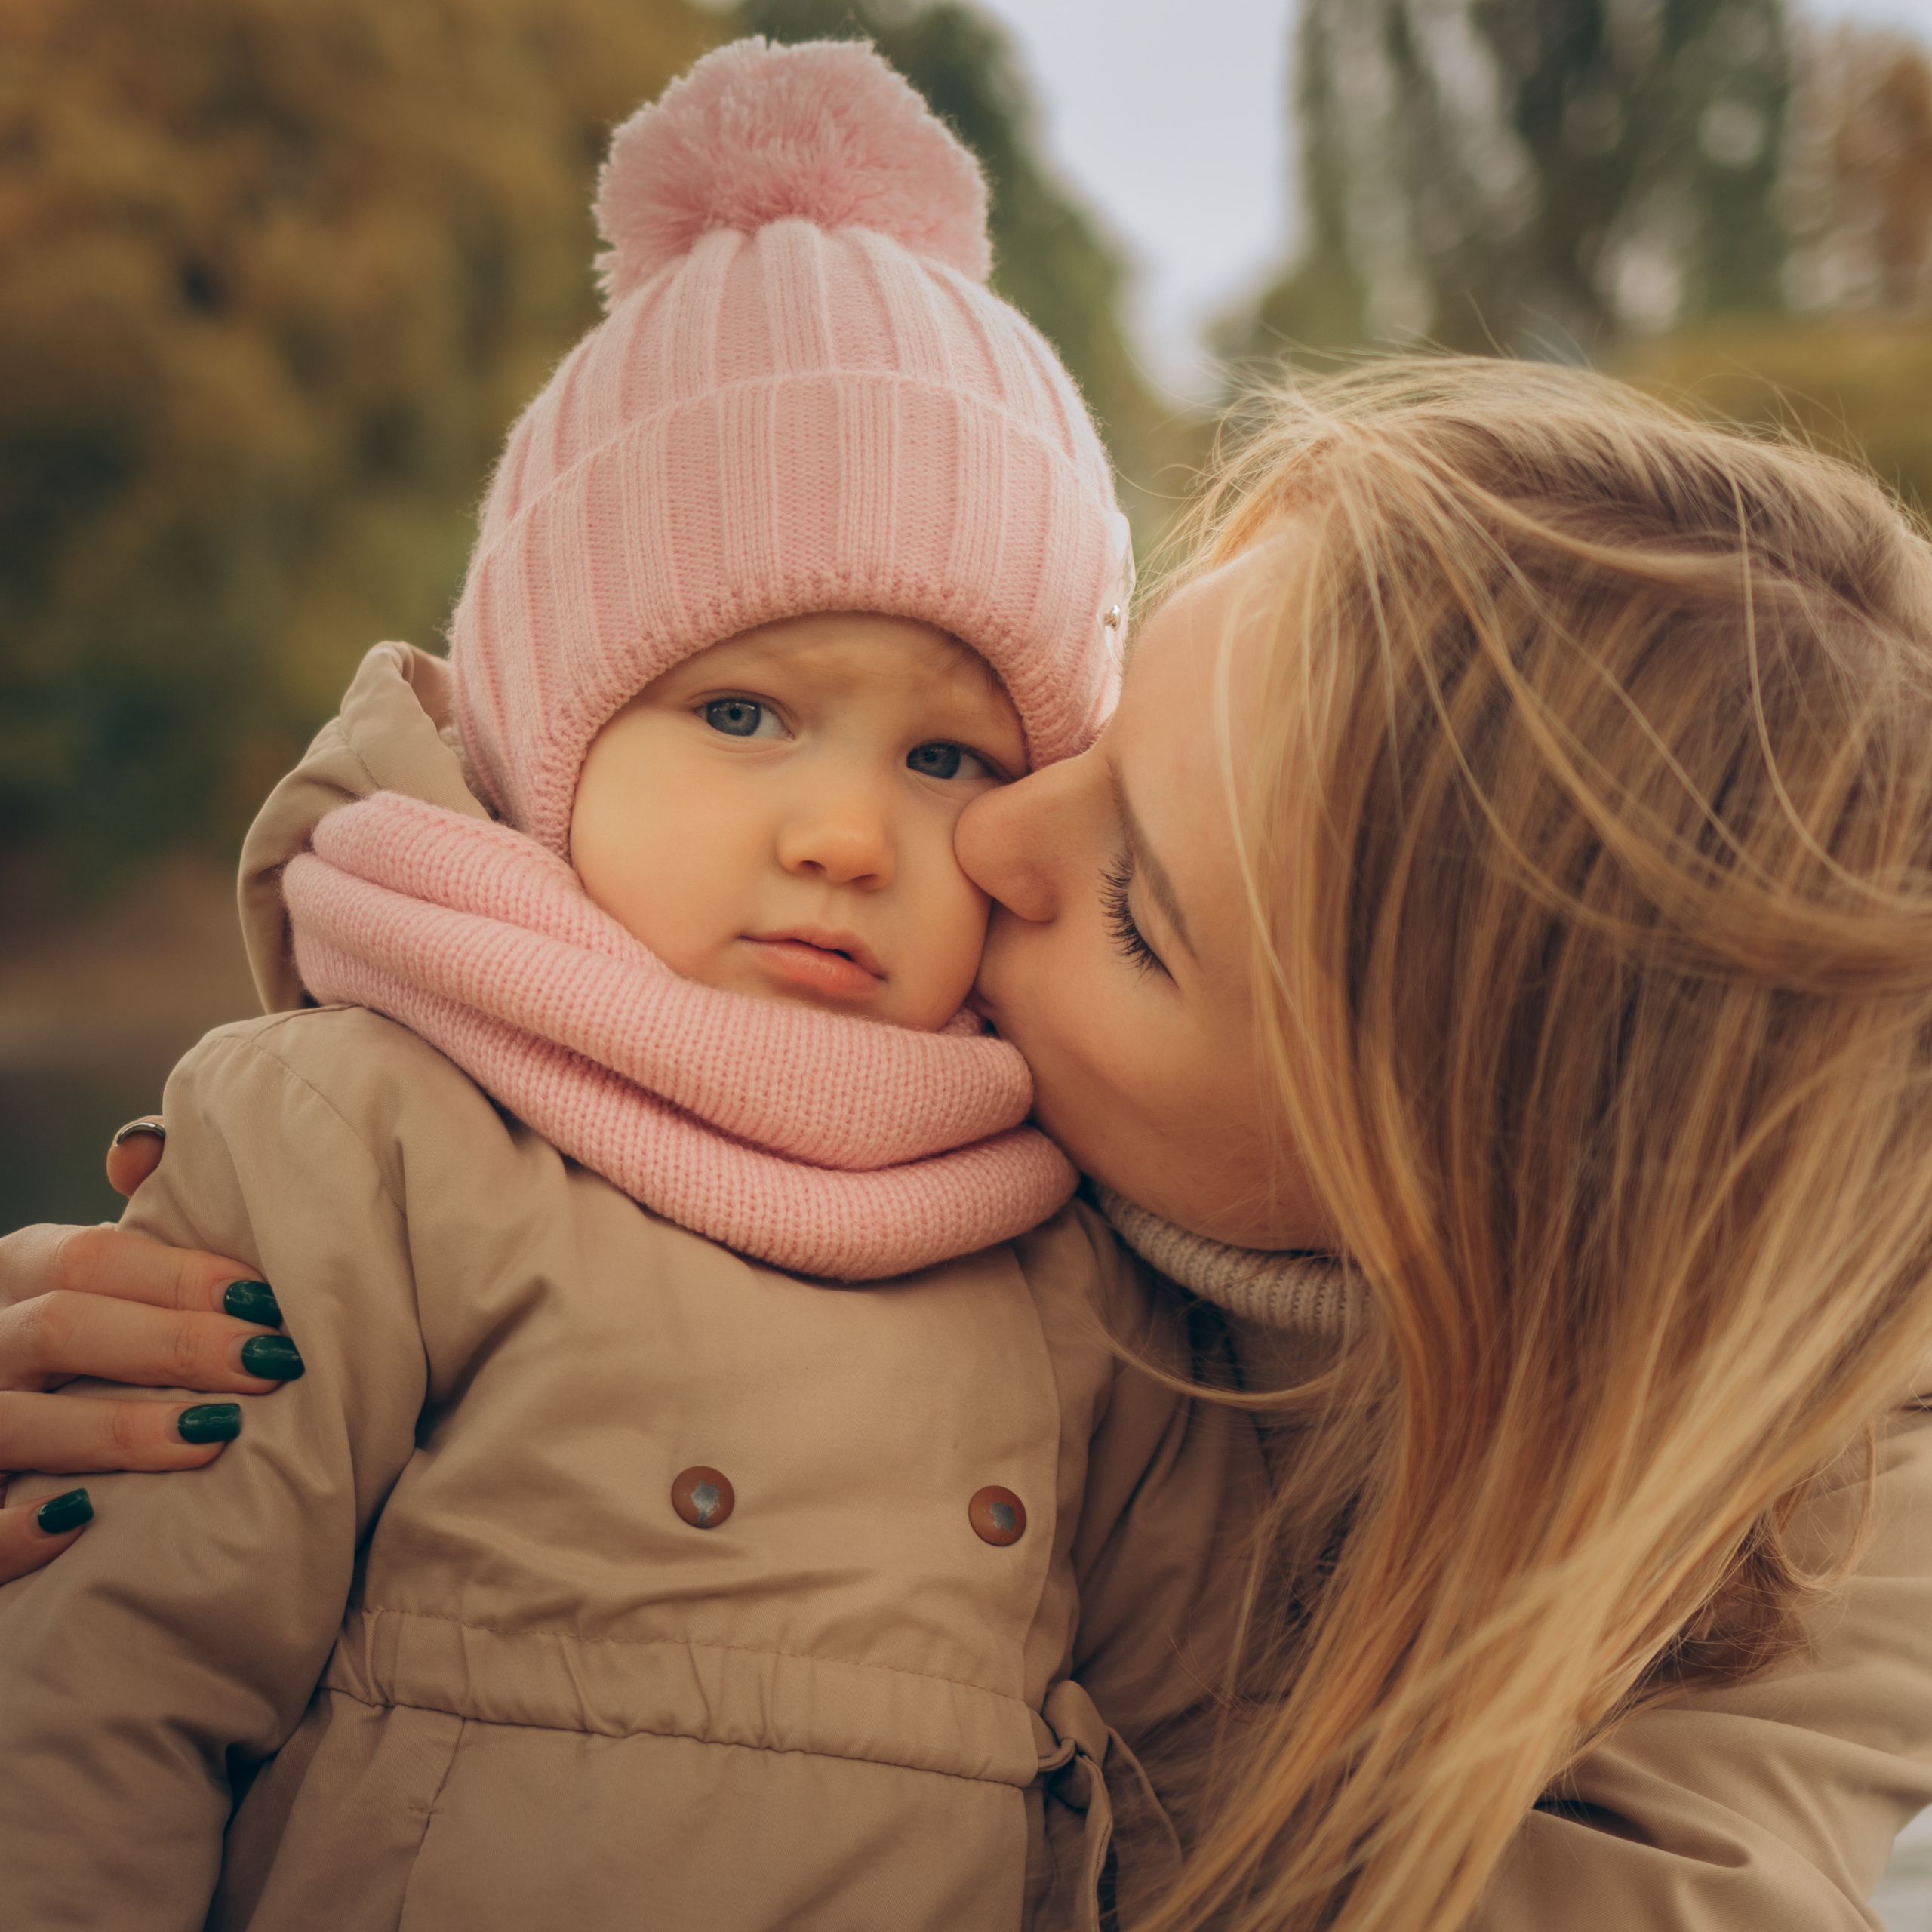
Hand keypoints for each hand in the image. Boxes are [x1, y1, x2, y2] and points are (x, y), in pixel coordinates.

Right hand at [0, 1115, 301, 1583]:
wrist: (33, 1432)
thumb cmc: (91, 1347)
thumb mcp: (102, 1280)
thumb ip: (135, 1230)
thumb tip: (141, 1149)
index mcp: (17, 1275)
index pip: (91, 1259)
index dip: (183, 1279)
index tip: (270, 1304)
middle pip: (60, 1328)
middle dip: (172, 1345)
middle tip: (270, 1365)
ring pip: (13, 1423)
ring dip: (117, 1430)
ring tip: (215, 1435)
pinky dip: (13, 1529)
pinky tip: (81, 1521)